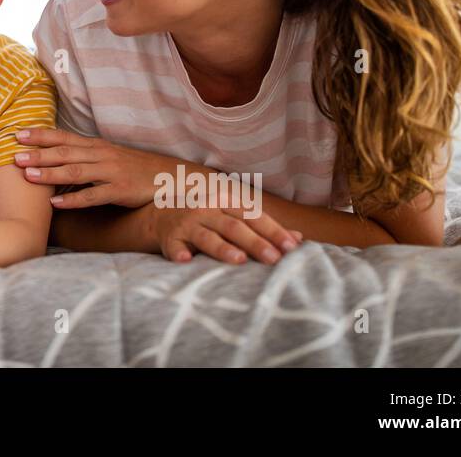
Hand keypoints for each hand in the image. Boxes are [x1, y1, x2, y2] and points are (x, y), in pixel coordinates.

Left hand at [15, 127, 163, 208]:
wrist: (170, 178)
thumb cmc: (135, 169)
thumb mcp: (109, 158)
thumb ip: (85, 158)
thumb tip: (56, 161)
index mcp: (97, 146)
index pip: (64, 137)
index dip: (40, 136)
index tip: (17, 134)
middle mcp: (102, 155)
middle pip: (65, 152)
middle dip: (38, 153)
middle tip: (14, 154)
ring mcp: (112, 172)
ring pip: (76, 171)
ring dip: (51, 173)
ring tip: (29, 176)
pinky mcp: (121, 190)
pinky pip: (93, 196)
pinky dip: (73, 199)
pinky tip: (56, 203)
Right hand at [148, 204, 302, 264]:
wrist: (161, 214)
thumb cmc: (207, 217)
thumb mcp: (234, 215)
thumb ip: (264, 227)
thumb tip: (299, 239)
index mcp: (226, 201)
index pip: (254, 216)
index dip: (273, 231)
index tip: (292, 247)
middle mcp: (207, 209)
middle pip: (234, 227)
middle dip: (255, 242)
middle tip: (273, 259)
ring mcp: (187, 223)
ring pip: (207, 236)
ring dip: (222, 248)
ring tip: (238, 259)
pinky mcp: (170, 237)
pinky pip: (174, 246)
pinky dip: (179, 252)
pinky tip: (185, 259)